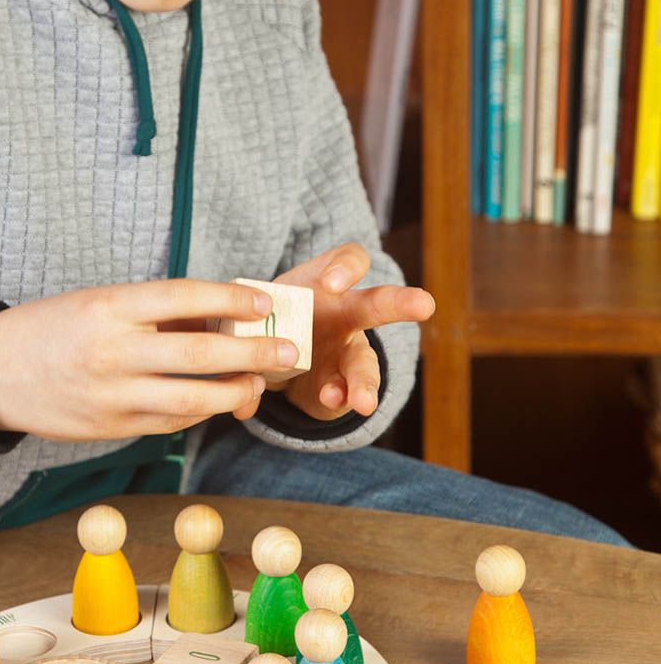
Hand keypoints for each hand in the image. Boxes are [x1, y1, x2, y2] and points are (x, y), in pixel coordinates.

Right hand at [0, 280, 303, 440]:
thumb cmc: (52, 329)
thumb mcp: (96, 303)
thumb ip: (151, 313)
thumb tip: (218, 318)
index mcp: (108, 307)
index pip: (183, 296)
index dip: (231, 297)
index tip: (264, 300)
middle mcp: (112, 351)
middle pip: (198, 353)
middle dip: (251, 352)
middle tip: (288, 352)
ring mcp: (111, 394)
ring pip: (189, 399)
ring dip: (232, 393)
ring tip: (256, 385)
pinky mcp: (110, 427)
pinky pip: (168, 423)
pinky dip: (197, 413)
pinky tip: (214, 402)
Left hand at [232, 243, 435, 421]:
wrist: (272, 358)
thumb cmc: (269, 319)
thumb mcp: (255, 314)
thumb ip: (245, 336)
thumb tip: (238, 376)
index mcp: (325, 285)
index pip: (349, 260)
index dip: (346, 268)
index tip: (333, 283)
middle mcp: (345, 316)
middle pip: (376, 304)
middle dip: (401, 303)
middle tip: (424, 304)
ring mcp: (346, 354)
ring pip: (364, 363)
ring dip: (364, 382)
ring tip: (362, 401)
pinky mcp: (341, 387)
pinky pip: (344, 394)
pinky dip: (338, 400)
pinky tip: (334, 403)